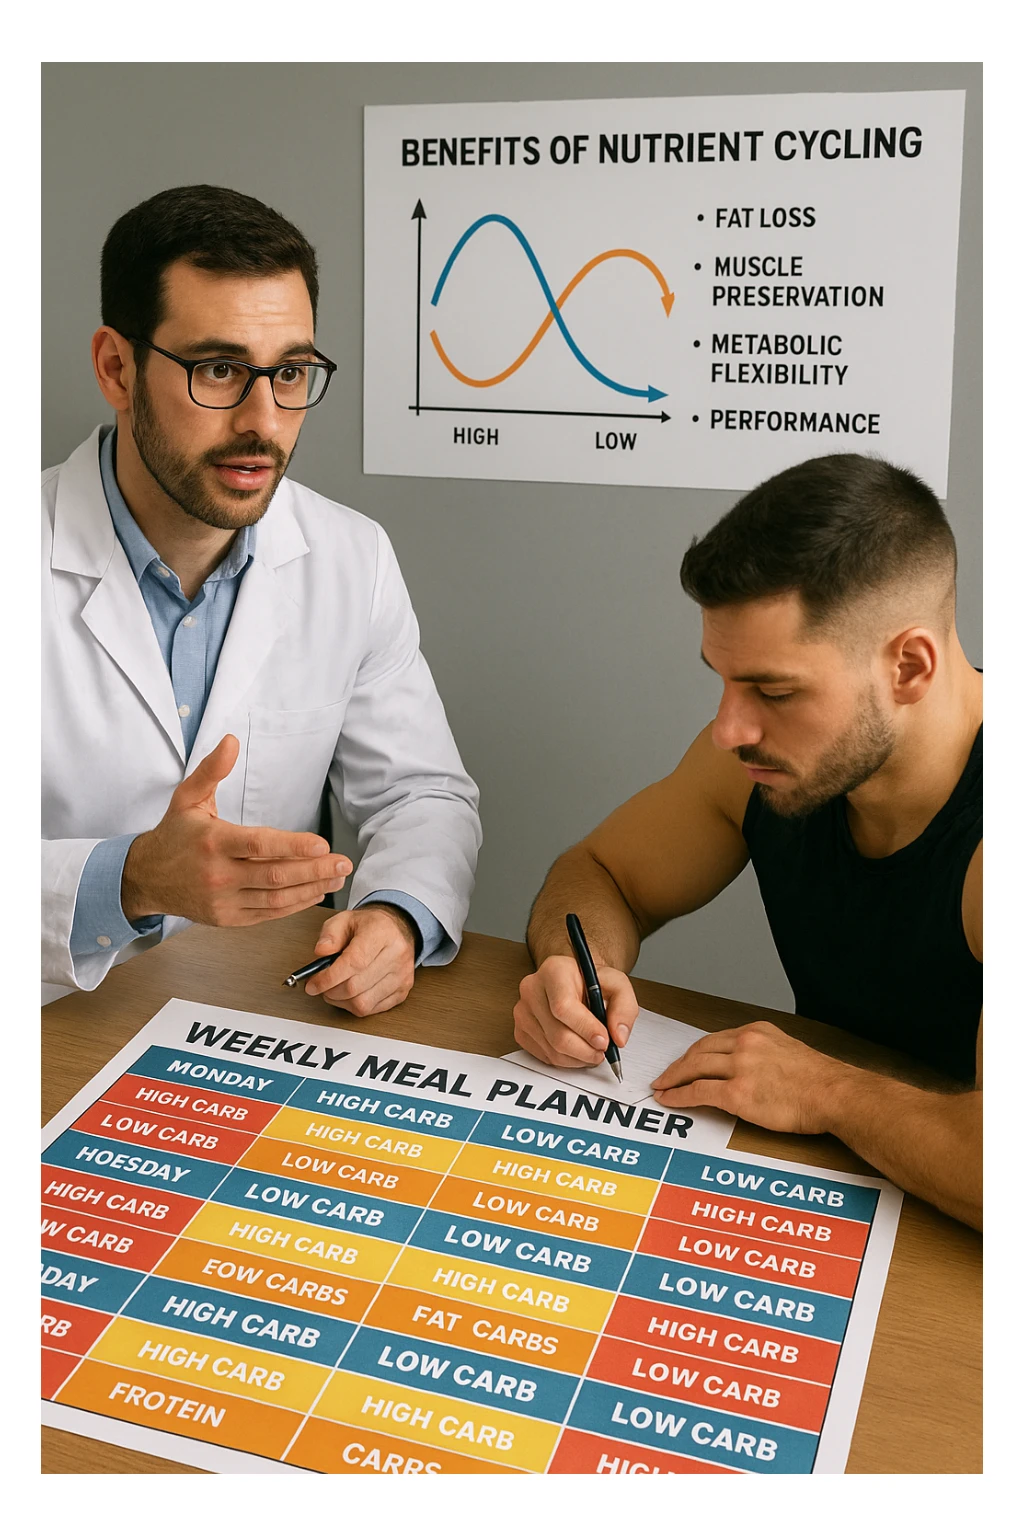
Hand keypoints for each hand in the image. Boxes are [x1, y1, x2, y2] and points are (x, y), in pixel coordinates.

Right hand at [121, 734, 351, 925]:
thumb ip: (211, 770)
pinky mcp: (227, 918)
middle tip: (344, 863)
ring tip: (337, 878)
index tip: (323, 844)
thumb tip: (231, 741)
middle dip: (315, 870)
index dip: (293, 845)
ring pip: (276, 898)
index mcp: (213, 842)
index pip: (259, 845)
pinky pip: (268, 914)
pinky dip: (294, 905)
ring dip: (312, 888)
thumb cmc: (174, 834)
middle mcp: (218, 875)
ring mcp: (223, 901)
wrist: (145, 877)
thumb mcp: (187, 798)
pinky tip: (315, 892)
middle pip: (276, 874)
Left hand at [302, 904, 416, 1015]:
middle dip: (330, 991)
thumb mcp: (344, 919)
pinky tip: (349, 994)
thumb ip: (329, 934)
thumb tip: (321, 952)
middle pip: (356, 986)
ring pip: (363, 1003)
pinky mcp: (402, 991)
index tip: (313, 984)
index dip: (329, 978)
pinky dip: (354, 1006)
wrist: (397, 930)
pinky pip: (372, 1009)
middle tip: (320, 986)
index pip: (354, 962)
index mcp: (381, 933)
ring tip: (334, 990)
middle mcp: (396, 955)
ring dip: (341, 1001)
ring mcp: (402, 976)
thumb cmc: (370, 926)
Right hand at [513, 954, 638, 1067]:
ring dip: (578, 1058)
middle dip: (586, 1050)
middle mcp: (532, 989)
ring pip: (552, 1050)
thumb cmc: (590, 981)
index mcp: (554, 971)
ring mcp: (523, 1011)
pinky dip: (566, 1060)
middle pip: (557, 1034)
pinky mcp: (520, 1030)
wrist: (571, 981)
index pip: (563, 1006)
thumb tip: (618, 1036)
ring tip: (592, 1050)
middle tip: (602, 1051)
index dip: (585, 1029)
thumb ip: (624, 1008)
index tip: (603, 1041)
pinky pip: (545, 1056)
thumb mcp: (617, 985)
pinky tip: (576, 1049)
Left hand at [652, 1019, 849, 1133]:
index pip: (715, 1040)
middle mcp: (745, 1044)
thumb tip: (748, 1067)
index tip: (685, 1061)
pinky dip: (679, 1095)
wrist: (833, 1094)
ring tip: (662, 1087)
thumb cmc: (819, 1080)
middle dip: (678, 1064)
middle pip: (699, 1051)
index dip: (695, 1053)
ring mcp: (740, 1067)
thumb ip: (764, 1053)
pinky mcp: (738, 1092)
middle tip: (665, 1075)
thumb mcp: (788, 1050)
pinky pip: (698, 1092)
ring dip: (673, 1078)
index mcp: (756, 1032)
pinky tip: (670, 1099)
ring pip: (694, 1068)